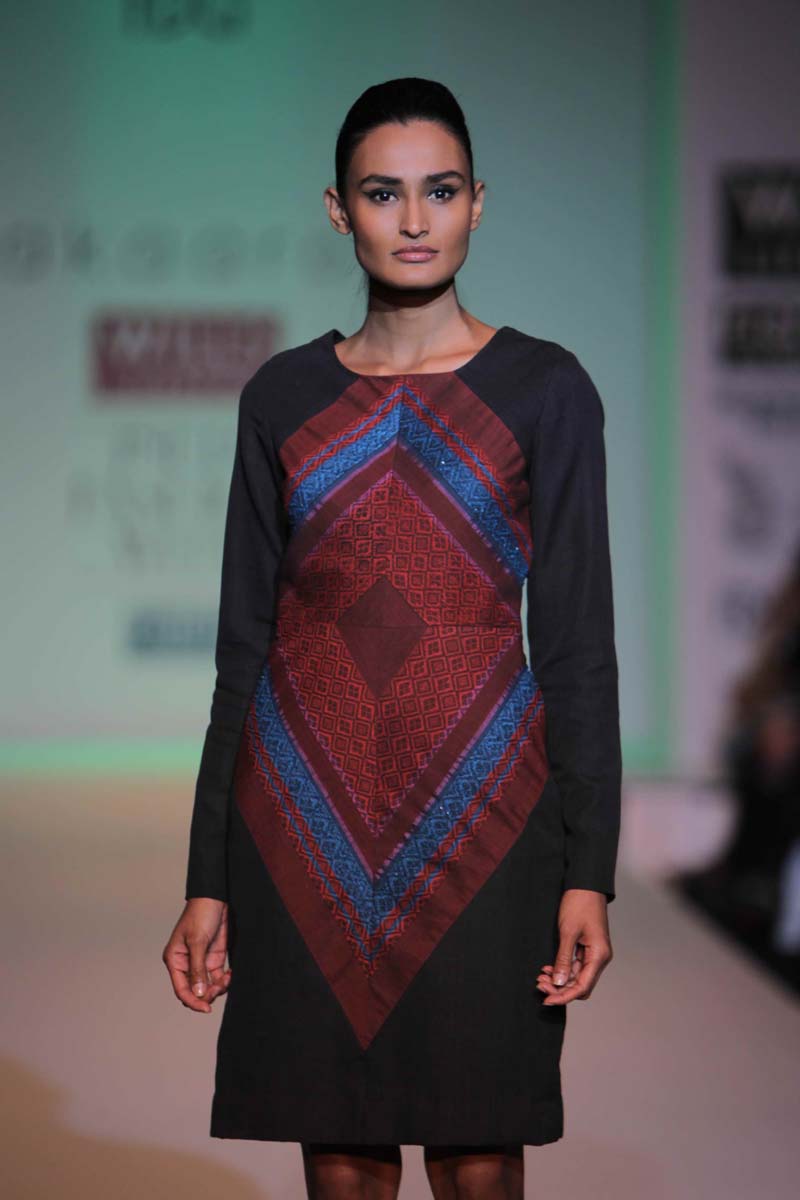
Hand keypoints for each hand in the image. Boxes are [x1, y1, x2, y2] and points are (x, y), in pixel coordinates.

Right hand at [163, 898, 231, 1013]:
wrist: (216, 898)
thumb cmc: (200, 914)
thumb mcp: (197, 941)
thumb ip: (197, 969)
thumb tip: (197, 993)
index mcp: (175, 960)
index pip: (181, 989)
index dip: (193, 1001)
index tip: (206, 1008)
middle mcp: (186, 964)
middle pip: (194, 991)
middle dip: (207, 994)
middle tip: (220, 987)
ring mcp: (201, 962)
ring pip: (207, 986)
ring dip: (217, 987)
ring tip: (227, 978)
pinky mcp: (214, 958)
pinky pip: (217, 977)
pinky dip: (225, 980)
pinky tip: (231, 974)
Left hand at [535, 888, 612, 1004]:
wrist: (585, 884)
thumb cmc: (579, 903)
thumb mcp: (568, 932)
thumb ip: (563, 959)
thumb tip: (559, 982)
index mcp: (599, 955)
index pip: (583, 986)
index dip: (564, 996)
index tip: (547, 1000)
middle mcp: (599, 958)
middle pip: (580, 985)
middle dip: (560, 989)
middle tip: (539, 985)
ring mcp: (594, 953)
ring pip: (577, 977)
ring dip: (559, 979)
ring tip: (540, 977)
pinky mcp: (587, 948)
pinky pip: (575, 966)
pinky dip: (562, 969)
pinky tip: (547, 968)